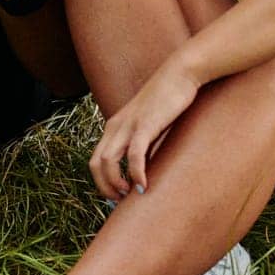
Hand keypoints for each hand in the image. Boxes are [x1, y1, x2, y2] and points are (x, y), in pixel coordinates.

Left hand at [88, 61, 200, 198]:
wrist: (179, 74)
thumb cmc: (168, 100)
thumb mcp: (149, 124)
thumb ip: (143, 143)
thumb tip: (146, 168)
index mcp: (114, 127)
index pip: (95, 160)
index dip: (102, 182)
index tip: (117, 195)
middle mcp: (115, 126)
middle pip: (96, 164)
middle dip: (104, 187)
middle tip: (120, 200)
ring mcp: (128, 125)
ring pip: (108, 161)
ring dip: (115, 183)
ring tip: (130, 195)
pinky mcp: (145, 124)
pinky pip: (133, 154)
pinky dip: (135, 172)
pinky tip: (144, 185)